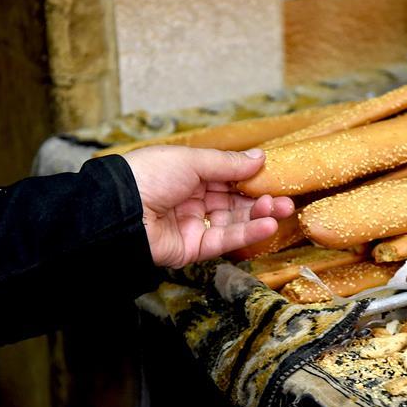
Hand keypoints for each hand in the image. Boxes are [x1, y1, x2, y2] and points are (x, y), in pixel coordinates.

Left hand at [123, 146, 293, 267]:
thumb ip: (227, 164)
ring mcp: (193, 225)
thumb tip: (260, 157)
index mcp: (188, 175)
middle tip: (287, 199)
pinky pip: (224, 241)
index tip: (277, 177)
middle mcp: (192, 200)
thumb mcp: (191, 161)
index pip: (228, 177)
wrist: (119, 210)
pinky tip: (267, 225)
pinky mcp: (193, 249)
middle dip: (261, 200)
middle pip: (234, 201)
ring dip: (259, 217)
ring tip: (282, 210)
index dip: (252, 178)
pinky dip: (247, 234)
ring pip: (233, 222)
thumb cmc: (149, 176)